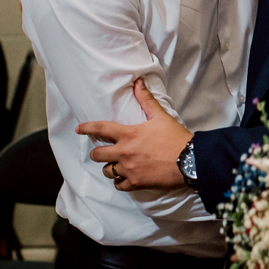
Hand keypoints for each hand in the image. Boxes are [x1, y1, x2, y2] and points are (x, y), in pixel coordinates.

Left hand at [75, 79, 193, 190]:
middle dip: (97, 153)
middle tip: (101, 152)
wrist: (190, 161)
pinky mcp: (137, 183)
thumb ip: (146, 100)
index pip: (100, 129)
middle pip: (98, 155)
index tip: (79, 129)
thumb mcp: (160, 116)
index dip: (87, 128)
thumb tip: (138, 82)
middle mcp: (124, 153)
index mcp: (128, 135)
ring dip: (109, 168)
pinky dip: (120, 182)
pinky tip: (124, 179)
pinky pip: (119, 185)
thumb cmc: (175, 137)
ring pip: (107, 171)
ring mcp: (129, 170)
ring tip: (115, 165)